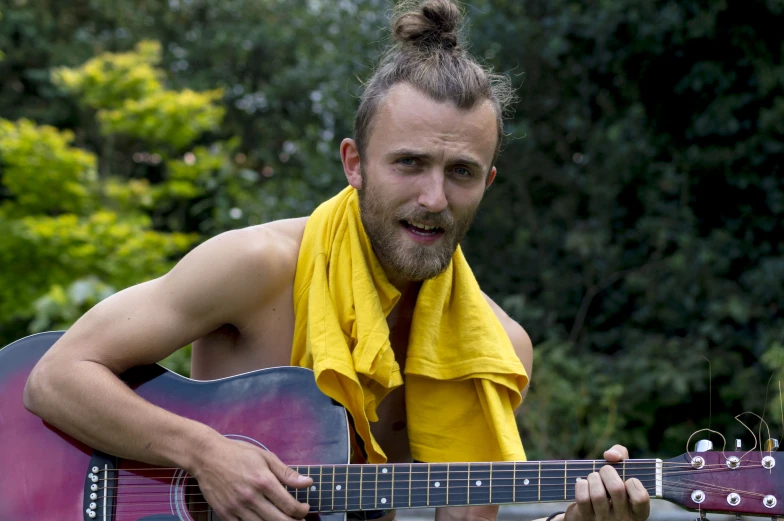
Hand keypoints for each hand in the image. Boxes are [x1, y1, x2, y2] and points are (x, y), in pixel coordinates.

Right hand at [191, 436, 312, 520]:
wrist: (206, 456)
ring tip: (283, 520)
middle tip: (299, 520)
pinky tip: (263, 520)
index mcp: (264, 481)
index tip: (305, 509)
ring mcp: (237, 508)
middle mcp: (251, 497)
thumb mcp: (266, 457)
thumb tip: (308, 483)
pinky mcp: (225, 514)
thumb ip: (287, 473)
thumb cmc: (238, 453)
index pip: (289, 505)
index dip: (302, 511)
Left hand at [563, 445, 649, 520]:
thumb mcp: (621, 474)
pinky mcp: (585, 519)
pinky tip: (584, 485)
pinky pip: (583, 498)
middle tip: (604, 471)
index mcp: (637, 512)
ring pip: (598, 494)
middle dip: (607, 471)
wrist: (588, 510)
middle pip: (616, 489)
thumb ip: (621, 456)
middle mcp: (623, 519)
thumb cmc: (609, 487)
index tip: (627, 479)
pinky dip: (581, 485)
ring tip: (593, 478)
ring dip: (593, 478)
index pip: (641, 497)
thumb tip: (610, 455)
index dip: (633, 483)